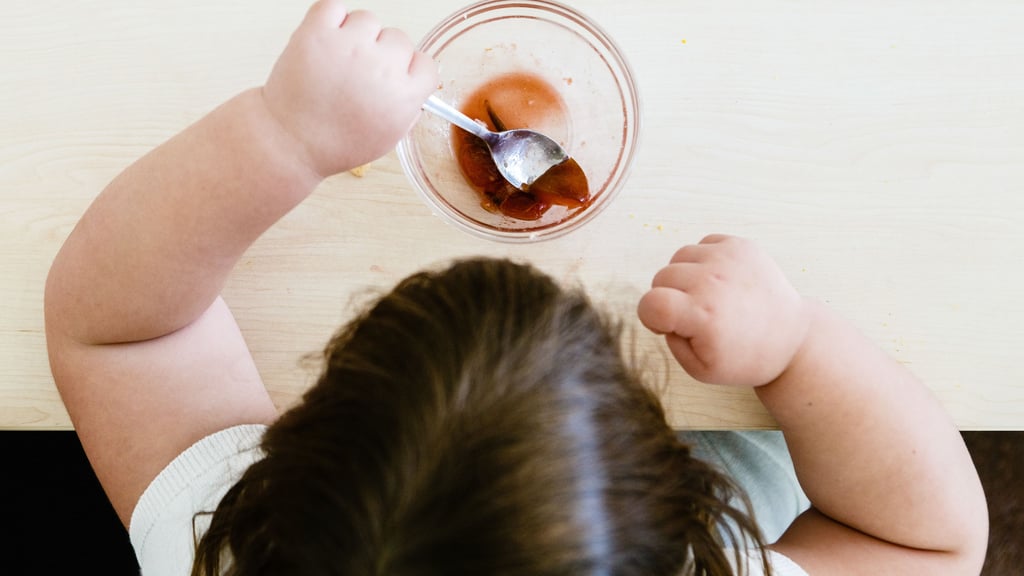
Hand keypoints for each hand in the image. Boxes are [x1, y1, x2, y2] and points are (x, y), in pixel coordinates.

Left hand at [261, 1, 437, 177]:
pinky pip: (334, 7)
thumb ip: (408, 108)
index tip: (396, 75)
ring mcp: (349, 46)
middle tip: (360, 73)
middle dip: (382, 53)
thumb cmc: (336, 144)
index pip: (425, 64)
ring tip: (338, 60)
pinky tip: (326, 43)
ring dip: (356, 34)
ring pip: (368, 20)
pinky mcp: (317, 32)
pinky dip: (330, 19)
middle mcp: (381, 68)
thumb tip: (414, 84)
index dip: (409, 70)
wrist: (291, 142)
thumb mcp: (387, 138)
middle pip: (398, 38)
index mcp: (403, 96)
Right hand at [637, 235, 811, 386]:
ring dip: (684, 277)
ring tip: (707, 296)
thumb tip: (661, 312)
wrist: (790, 338)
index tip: (664, 325)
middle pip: (661, 277)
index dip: (650, 317)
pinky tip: (720, 282)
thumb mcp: (700, 369)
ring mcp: (728, 259)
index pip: (650, 303)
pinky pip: (701, 245)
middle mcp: (714, 281)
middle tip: (692, 314)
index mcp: (703, 316)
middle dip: (667, 297)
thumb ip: (670, 340)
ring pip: (678, 257)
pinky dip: (703, 262)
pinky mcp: (740, 246)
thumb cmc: (744, 357)